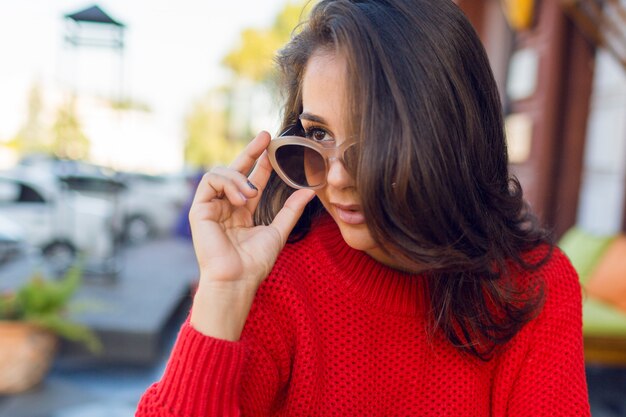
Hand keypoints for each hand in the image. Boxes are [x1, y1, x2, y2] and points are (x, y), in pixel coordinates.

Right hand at [189, 131, 315, 291]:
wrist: (237, 279)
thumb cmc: (254, 262)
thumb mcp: (278, 231)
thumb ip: (291, 210)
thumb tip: (309, 191)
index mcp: (242, 211)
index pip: (252, 180)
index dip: (262, 162)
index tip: (274, 146)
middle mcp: (225, 206)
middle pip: (235, 170)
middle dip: (250, 151)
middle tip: (266, 136)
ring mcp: (211, 207)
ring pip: (221, 173)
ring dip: (239, 178)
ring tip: (252, 194)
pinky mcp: (199, 209)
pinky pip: (210, 181)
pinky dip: (227, 183)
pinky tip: (240, 198)